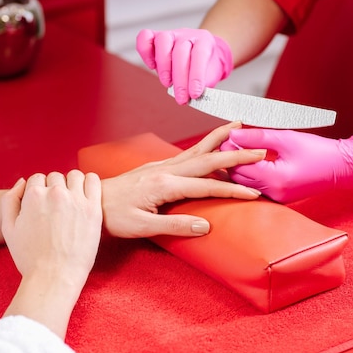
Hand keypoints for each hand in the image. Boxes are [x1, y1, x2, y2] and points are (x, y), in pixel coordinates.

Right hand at [1, 171, 102, 338]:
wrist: (54, 277)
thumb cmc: (29, 257)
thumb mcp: (8, 229)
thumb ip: (10, 200)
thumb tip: (22, 181)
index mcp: (33, 196)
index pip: (36, 179)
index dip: (38, 192)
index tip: (43, 206)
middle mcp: (55, 193)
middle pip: (55, 177)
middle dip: (54, 189)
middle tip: (57, 209)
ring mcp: (76, 200)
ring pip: (74, 176)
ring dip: (71, 184)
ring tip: (71, 202)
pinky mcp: (93, 209)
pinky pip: (93, 180)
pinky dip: (89, 182)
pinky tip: (86, 196)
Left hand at [101, 122, 264, 237]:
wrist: (91, 202)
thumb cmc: (114, 217)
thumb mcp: (143, 227)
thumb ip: (175, 226)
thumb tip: (206, 225)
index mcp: (164, 185)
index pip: (207, 186)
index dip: (232, 190)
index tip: (254, 193)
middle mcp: (165, 170)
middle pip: (208, 159)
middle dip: (236, 154)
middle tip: (260, 149)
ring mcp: (161, 166)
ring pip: (198, 149)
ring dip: (220, 138)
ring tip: (239, 126)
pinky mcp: (157, 168)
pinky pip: (187, 154)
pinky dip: (205, 146)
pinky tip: (212, 146)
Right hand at [136, 28, 232, 104]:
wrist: (203, 54)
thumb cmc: (205, 66)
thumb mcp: (211, 76)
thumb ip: (204, 85)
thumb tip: (195, 98)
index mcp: (205, 41)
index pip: (200, 55)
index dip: (196, 76)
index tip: (195, 94)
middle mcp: (187, 35)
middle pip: (180, 52)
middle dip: (180, 79)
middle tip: (181, 98)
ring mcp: (171, 34)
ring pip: (163, 41)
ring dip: (163, 66)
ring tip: (167, 84)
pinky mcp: (155, 37)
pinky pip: (145, 37)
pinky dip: (145, 52)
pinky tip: (152, 66)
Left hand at [220, 128, 352, 202]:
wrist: (342, 167)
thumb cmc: (317, 150)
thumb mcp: (286, 138)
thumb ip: (257, 137)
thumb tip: (233, 134)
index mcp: (276, 180)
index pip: (239, 166)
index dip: (229, 150)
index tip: (224, 136)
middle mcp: (274, 193)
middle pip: (238, 178)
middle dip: (230, 160)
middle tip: (227, 141)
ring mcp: (276, 199)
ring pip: (245, 184)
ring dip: (238, 167)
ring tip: (236, 148)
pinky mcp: (279, 198)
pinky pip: (256, 187)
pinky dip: (249, 174)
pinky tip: (248, 160)